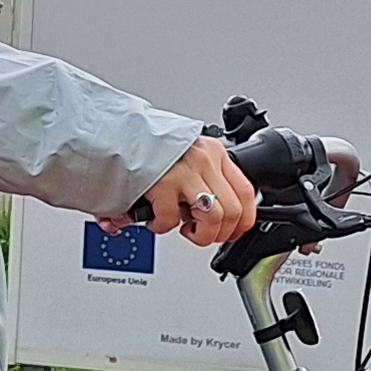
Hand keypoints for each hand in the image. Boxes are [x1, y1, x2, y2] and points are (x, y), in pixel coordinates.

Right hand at [125, 134, 259, 249]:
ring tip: (183, 228)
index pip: (247, 193)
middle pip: (233, 211)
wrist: (123, 135)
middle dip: (219, 234)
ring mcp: (185, 172)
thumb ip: (205, 179)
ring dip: (199, 235)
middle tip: (202, 233)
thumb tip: (218, 215)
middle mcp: (205, 161)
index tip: (231, 232)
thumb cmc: (153, 148)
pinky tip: (156, 220)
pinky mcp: (163, 183)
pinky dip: (163, 227)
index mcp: (215, 154)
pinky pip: (172, 218)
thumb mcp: (190, 156)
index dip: (243, 221)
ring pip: (214, 218)